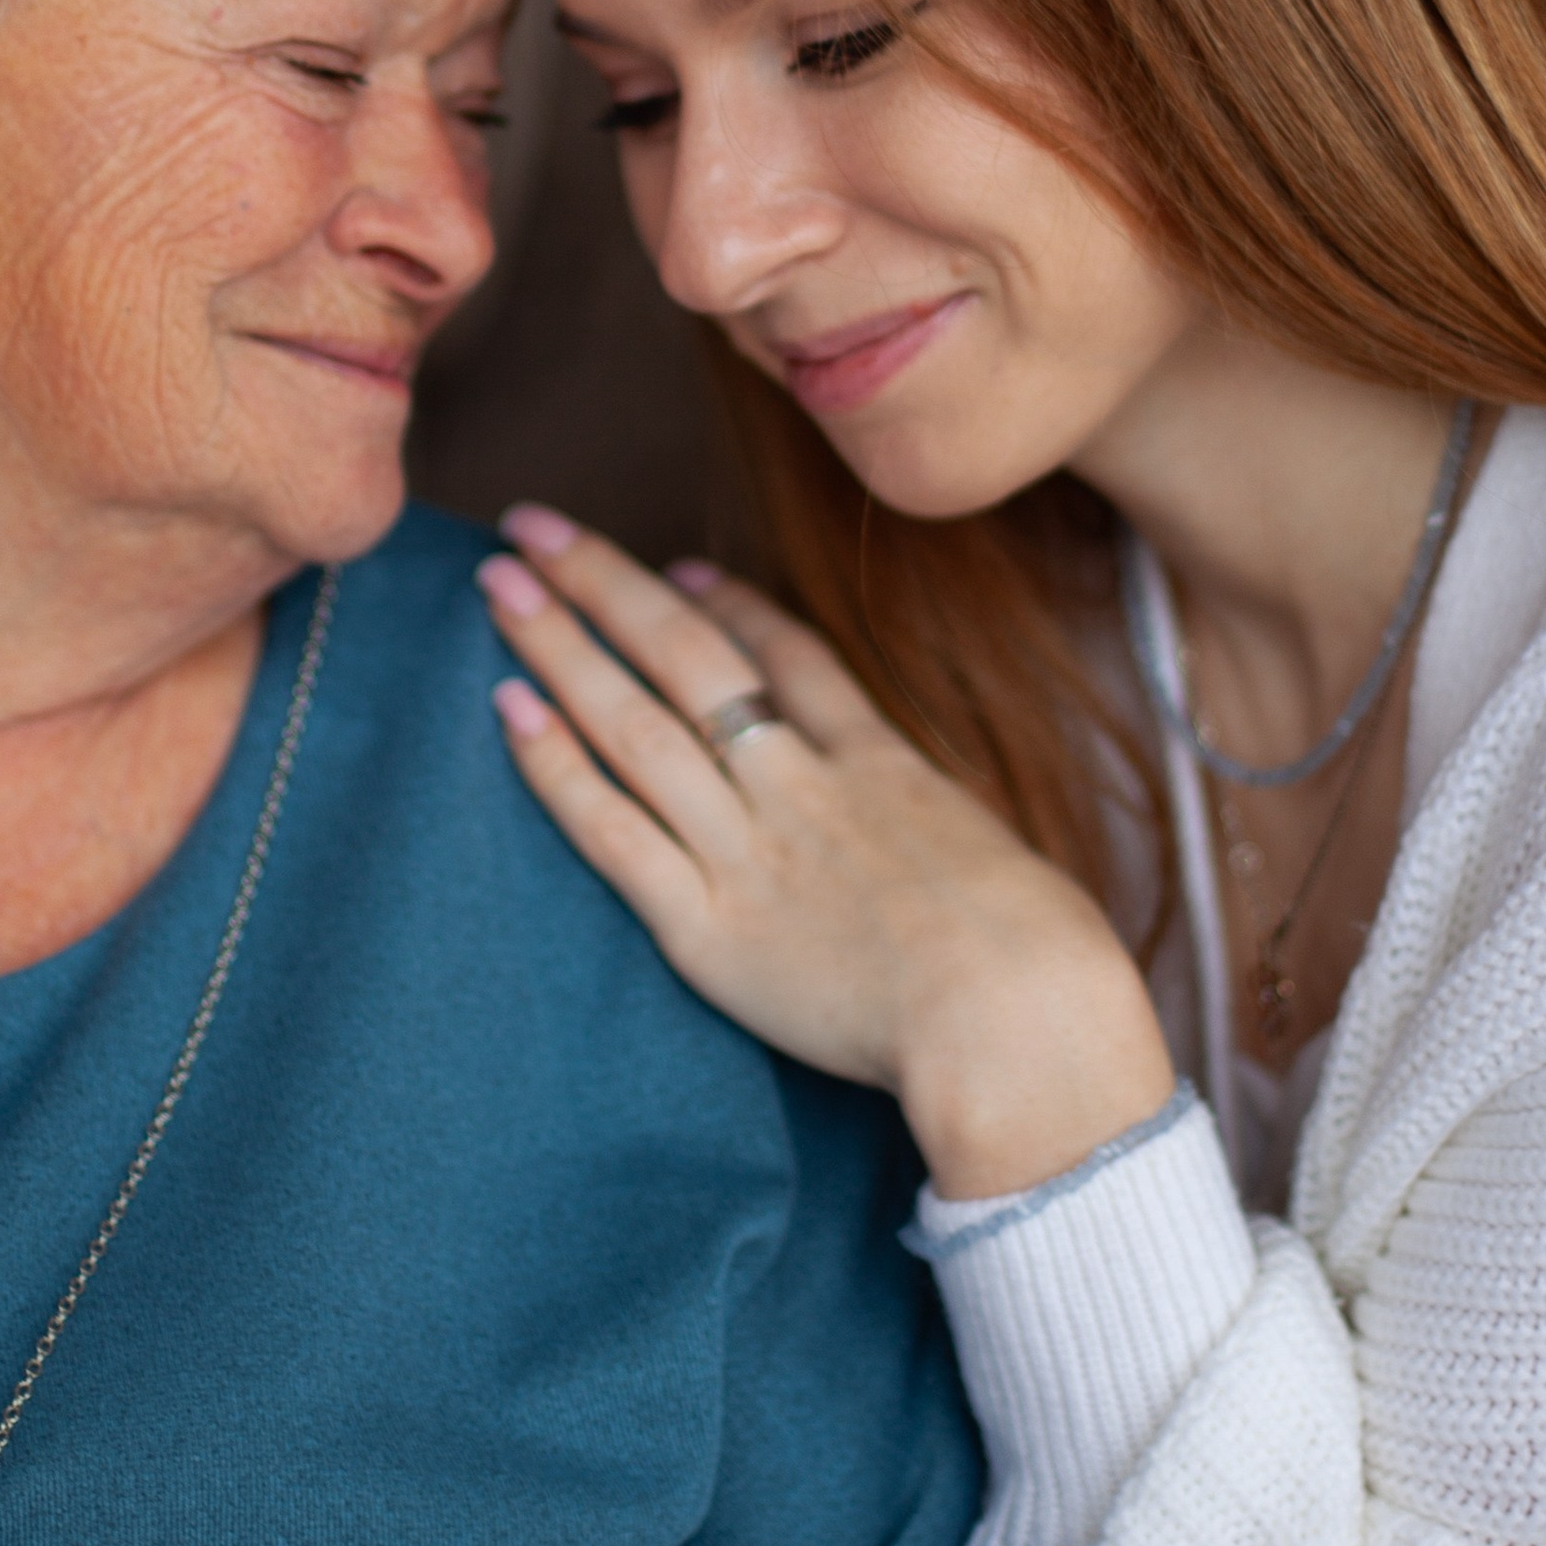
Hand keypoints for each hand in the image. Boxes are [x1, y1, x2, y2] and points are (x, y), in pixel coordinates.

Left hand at [479, 509, 1175, 1196]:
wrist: (1017, 1017)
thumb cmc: (1046, 968)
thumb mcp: (1010, 870)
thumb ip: (953, 843)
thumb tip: (949, 848)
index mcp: (886, 770)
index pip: (794, 662)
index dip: (731, 606)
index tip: (680, 571)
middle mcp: (804, 788)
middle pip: (690, 658)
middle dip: (608, 583)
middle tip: (534, 528)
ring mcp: (751, 849)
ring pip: (638, 722)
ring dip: (562, 646)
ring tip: (499, 586)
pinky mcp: (709, 927)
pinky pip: (616, 831)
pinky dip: (559, 767)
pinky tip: (510, 707)